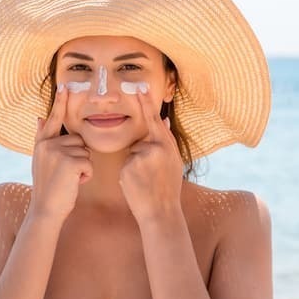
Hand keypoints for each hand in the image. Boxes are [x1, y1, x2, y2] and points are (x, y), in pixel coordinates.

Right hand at [29, 83, 92, 222]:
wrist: (45, 209)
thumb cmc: (48, 187)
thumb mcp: (41, 160)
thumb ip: (42, 138)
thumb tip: (40, 116)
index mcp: (42, 143)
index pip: (54, 118)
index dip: (60, 102)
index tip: (64, 85)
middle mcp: (49, 144)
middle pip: (79, 140)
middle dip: (79, 157)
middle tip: (66, 174)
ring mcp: (59, 152)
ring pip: (86, 152)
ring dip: (83, 168)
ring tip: (68, 179)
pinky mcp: (70, 162)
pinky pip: (89, 163)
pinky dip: (86, 175)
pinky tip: (74, 183)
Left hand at [119, 88, 182, 223]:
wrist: (161, 212)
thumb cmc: (168, 188)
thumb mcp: (174, 162)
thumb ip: (166, 141)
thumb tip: (161, 120)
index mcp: (167, 145)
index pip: (154, 119)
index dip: (146, 102)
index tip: (138, 86)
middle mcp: (155, 147)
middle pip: (140, 143)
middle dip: (142, 157)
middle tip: (153, 176)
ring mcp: (141, 156)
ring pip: (132, 154)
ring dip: (135, 166)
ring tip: (146, 182)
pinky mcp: (128, 167)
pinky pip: (125, 165)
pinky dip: (129, 175)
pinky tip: (137, 185)